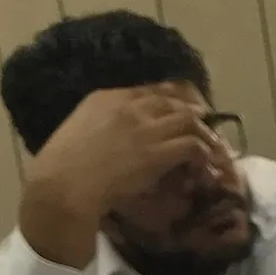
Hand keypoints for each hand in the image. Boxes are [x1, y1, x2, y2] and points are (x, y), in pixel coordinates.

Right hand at [18, 86, 221, 267]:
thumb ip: (101, 124)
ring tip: (211, 144)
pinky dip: (203, 153)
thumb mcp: (80, 130)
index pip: (147, 90)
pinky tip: (204, 163)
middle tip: (205, 122)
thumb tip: (116, 133)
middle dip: (192, 111)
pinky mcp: (157, 152)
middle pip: (171, 101)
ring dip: (203, 132)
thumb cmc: (63, 166)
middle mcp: (128, 107)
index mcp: (104, 98)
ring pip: (188, 119)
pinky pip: (192, 145)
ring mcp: (144, 128)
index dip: (170, 98)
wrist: (65, 184)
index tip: (181, 106)